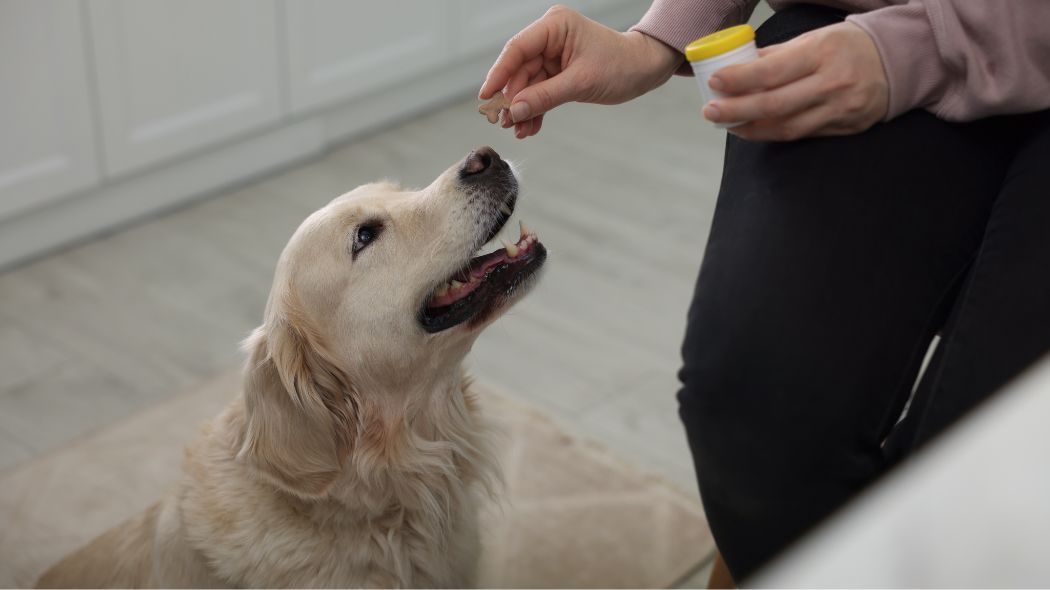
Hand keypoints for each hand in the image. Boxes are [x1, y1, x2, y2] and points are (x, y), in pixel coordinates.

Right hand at [480, 4, 681, 138]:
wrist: (644, 70)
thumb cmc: (621, 65)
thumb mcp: (582, 83)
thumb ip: (546, 96)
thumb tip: (515, 110)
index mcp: (554, 25)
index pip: (517, 48)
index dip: (499, 73)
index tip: (487, 96)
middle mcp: (550, 37)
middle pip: (519, 69)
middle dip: (513, 98)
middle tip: (504, 123)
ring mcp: (552, 55)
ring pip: (527, 84)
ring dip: (523, 109)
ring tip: (519, 130)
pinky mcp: (557, 72)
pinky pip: (539, 91)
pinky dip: (535, 109)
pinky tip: (530, 127)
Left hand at [703, 22, 888, 140]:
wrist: (899, 61)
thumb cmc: (848, 45)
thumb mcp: (816, 38)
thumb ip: (779, 54)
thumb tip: (739, 65)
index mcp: (822, 52)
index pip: (772, 71)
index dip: (739, 79)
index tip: (715, 82)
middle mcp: (833, 82)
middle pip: (774, 104)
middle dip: (736, 111)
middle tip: (710, 112)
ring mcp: (841, 108)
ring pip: (787, 127)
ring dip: (751, 128)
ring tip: (728, 124)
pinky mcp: (846, 127)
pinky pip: (803, 134)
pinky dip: (774, 133)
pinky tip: (755, 129)